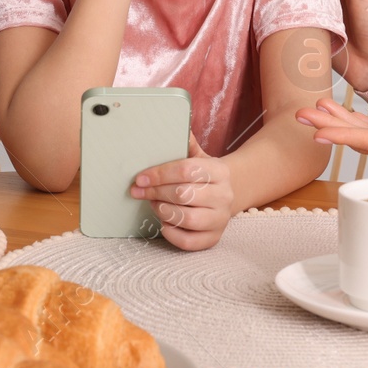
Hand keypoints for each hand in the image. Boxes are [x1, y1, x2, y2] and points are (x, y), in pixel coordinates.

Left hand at [130, 135, 234, 250]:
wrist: (227, 194)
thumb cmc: (204, 175)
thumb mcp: (199, 156)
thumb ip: (185, 143)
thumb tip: (171, 125)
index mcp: (219, 171)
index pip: (186, 170)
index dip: (160, 174)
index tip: (140, 178)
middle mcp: (223, 195)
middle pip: (184, 195)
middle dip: (156, 192)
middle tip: (140, 191)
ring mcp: (220, 219)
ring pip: (187, 219)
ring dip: (163, 211)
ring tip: (153, 204)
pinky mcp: (214, 238)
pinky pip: (190, 241)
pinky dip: (171, 234)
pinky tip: (163, 223)